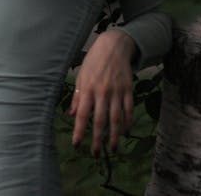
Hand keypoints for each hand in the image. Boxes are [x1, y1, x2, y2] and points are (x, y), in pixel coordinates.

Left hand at [68, 28, 135, 155]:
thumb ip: (77, 96)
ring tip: (112, 149)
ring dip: (114, 136)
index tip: (76, 145)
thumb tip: (71, 115)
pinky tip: (125, 132)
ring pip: (116, 118)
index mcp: (88, 88)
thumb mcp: (81, 75)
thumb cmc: (94, 61)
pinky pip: (129, 110)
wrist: (114, 45)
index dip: (79, 130)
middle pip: (100, 120)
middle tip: (95, 154)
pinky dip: (128, 122)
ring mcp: (116, 91)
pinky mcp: (128, 89)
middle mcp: (102, 92)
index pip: (82, 114)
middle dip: (97, 139)